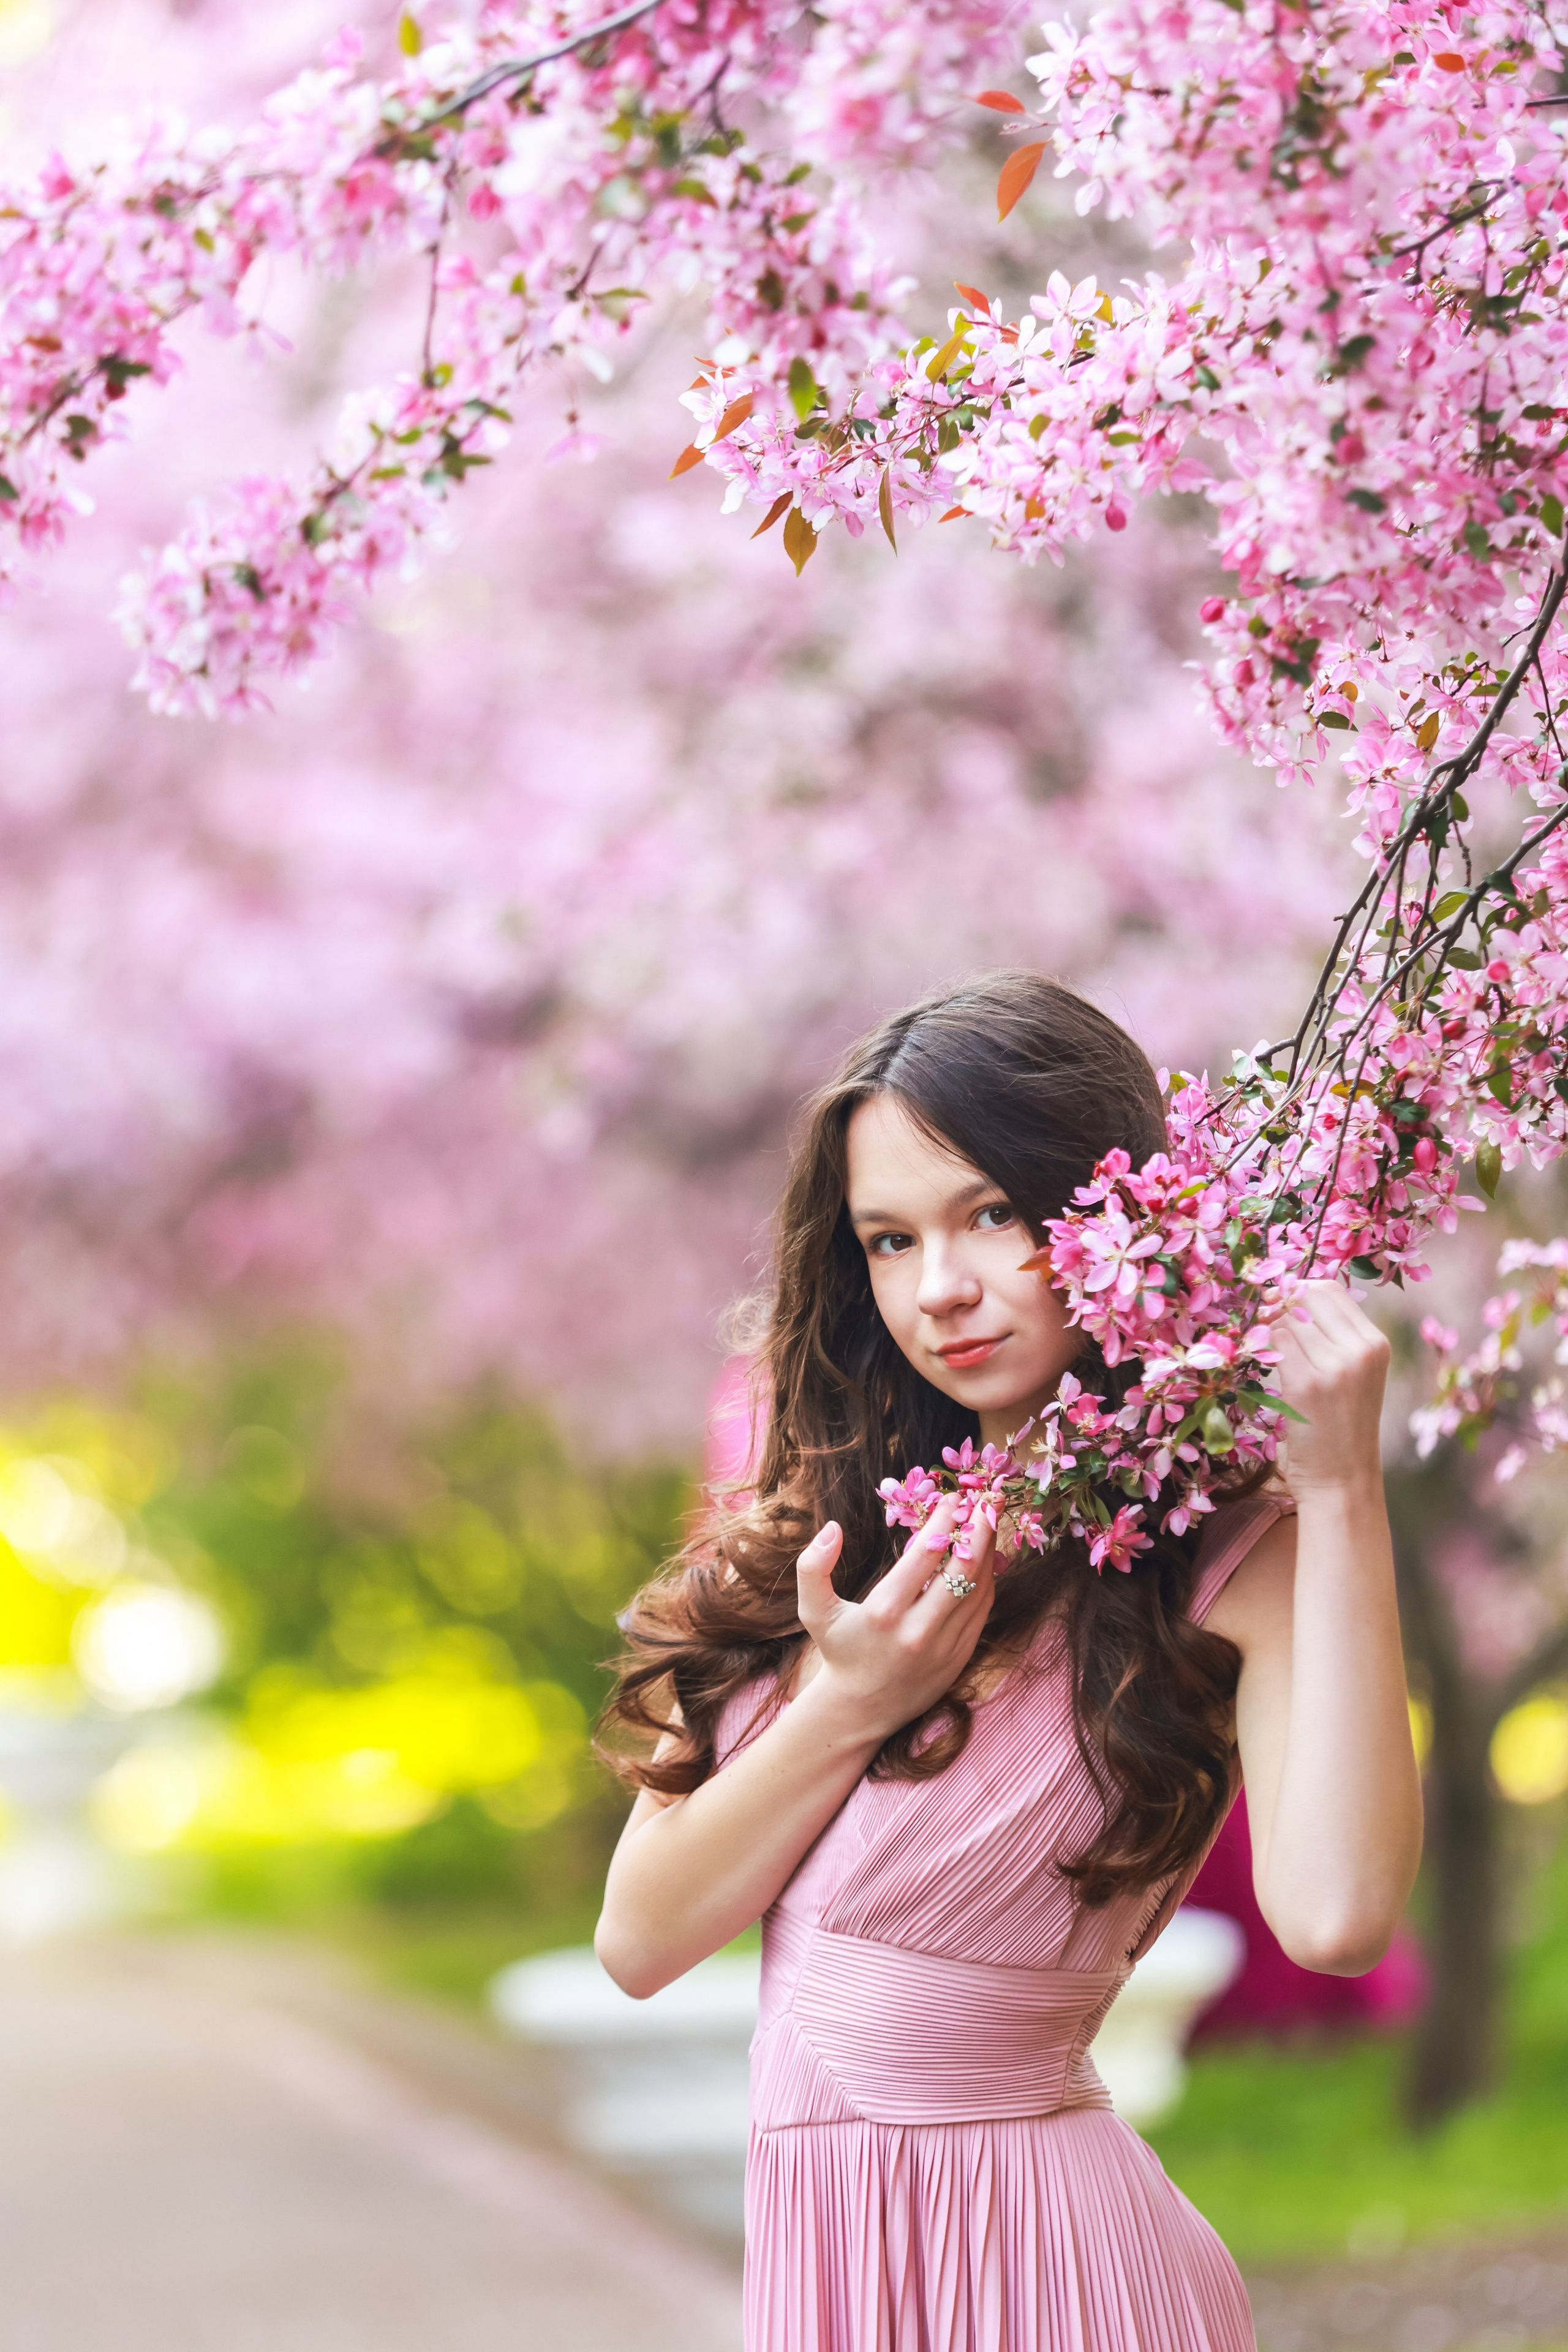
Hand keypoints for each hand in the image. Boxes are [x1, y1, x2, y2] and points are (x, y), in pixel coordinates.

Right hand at [792, 1497, 995, 1743]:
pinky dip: (987, 1580)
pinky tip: (985, 1559)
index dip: (944, 1522)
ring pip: (978, 1589)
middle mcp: (918, 1630)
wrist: (860, 1709)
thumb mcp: (814, 1611)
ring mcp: (944, 1646)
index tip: (951, 1499)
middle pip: (963, 1569)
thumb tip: (832, 1528)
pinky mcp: (960, 1657)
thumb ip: (812, 1567)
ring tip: (988, 1522)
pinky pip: (982, 1611)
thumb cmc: (839, 1651)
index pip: (925, 1555)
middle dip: (978, 1529)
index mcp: (884, 1612)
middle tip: (985, 1501)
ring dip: (988, 1551)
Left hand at [1274, 1280, 1389, 1498]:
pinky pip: (1275, 1344)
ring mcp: (1336, 1366)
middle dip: (1280, 1303)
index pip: (1331, 1290)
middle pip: (1308, 1296)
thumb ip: (1332, 1338)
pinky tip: (1262, 1366)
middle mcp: (1361, 1349)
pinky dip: (1262, 1348)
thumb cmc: (1341, 1429)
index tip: (1278, 1304)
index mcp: (1376, 1344)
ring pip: (1287, 1319)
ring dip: (1268, 1328)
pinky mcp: (1307, 1384)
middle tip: (1263, 1320)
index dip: (1298, 1290)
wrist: (1342, 1481)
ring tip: (1264, 1349)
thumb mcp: (1352, 1377)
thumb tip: (1288, 1297)